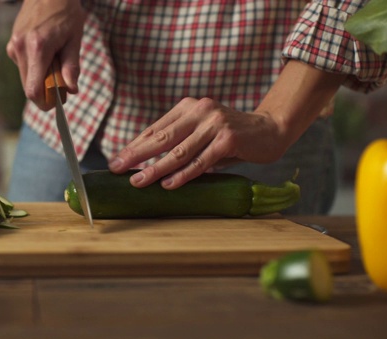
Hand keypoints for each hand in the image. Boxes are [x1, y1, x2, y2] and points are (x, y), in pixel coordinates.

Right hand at [6, 0, 86, 109]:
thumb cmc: (65, 14)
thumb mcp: (75, 39)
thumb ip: (71, 66)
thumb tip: (71, 90)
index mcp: (37, 47)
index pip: (33, 89)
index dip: (44, 102)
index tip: (57, 102)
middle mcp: (20, 48)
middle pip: (29, 87)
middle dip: (46, 91)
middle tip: (62, 81)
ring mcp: (13, 46)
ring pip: (26, 78)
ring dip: (41, 78)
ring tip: (55, 59)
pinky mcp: (11, 46)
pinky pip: (24, 67)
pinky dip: (35, 68)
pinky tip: (45, 52)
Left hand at [107, 60, 347, 189]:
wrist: (270, 129)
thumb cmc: (230, 136)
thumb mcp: (201, 133)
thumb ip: (179, 142)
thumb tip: (146, 164)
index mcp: (188, 107)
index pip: (155, 129)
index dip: (134, 146)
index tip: (117, 160)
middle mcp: (199, 110)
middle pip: (161, 137)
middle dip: (136, 155)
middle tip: (116, 168)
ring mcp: (214, 123)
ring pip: (179, 151)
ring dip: (156, 168)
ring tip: (138, 181)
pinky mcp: (228, 138)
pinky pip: (201, 160)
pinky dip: (184, 174)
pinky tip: (169, 184)